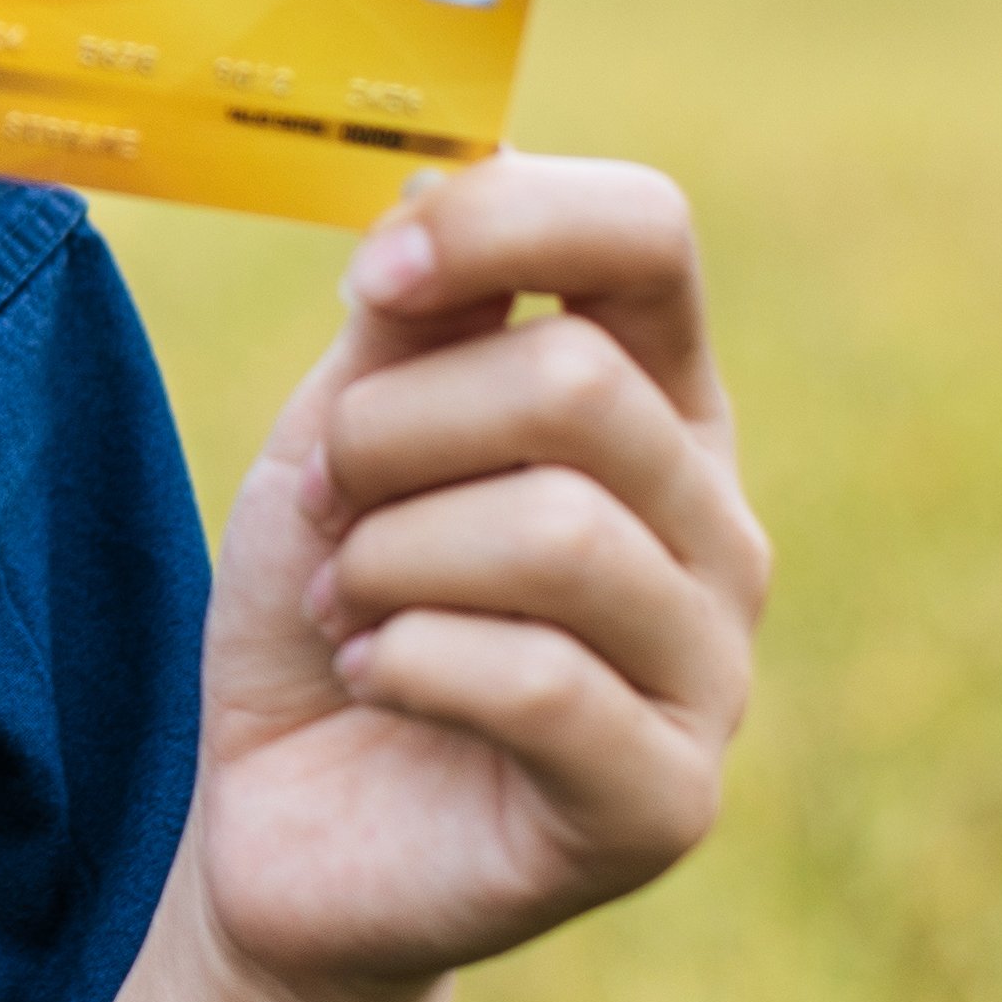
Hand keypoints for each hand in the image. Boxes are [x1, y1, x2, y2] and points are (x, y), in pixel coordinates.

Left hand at [188, 155, 768, 1001]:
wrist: (286, 822)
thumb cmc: (333, 607)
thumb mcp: (347, 429)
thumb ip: (412, 317)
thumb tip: (452, 179)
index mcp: (653, 402)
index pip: (650, 234)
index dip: (503, 222)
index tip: (376, 279)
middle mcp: (715, 525)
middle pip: (574, 384)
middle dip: (390, 436)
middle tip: (329, 505)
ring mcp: (712, 669)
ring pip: (554, 533)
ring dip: (387, 560)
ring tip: (349, 607)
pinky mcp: (667, 801)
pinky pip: (542, 682)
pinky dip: (408, 662)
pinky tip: (377, 684)